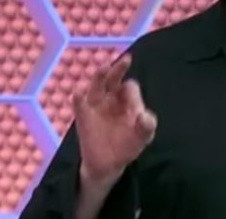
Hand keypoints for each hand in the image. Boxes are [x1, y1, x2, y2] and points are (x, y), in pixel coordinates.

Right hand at [72, 54, 156, 185]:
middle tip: (127, 59)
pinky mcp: (84, 117)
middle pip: (114, 78)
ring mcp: (96, 105)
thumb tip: (145, 116)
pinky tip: (78, 93)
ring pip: (97, 86)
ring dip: (100, 76)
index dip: (134, 95)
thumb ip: (147, 126)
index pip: (130, 88)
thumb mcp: (143, 137)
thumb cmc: (128, 145)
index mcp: (127, 99)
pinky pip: (80, 105)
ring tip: (104, 68)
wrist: (109, 165)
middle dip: (119, 69)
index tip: (137, 111)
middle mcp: (111, 97)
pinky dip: (78, 98)